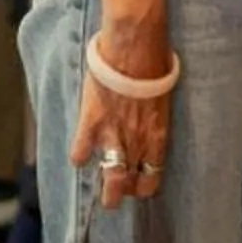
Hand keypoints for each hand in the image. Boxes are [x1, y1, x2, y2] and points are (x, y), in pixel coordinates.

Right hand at [71, 14, 174, 209]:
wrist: (135, 47)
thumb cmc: (155, 63)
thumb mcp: (162, 97)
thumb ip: (153, 117)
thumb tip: (148, 120)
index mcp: (157, 136)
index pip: (152, 176)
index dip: (145, 185)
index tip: (140, 184)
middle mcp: (137, 142)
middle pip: (128, 185)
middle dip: (122, 194)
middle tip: (117, 194)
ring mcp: (113, 136)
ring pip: (109, 178)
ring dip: (106, 189)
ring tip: (103, 195)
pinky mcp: (91, 123)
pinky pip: (80, 154)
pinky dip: (79, 156)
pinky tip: (80, 154)